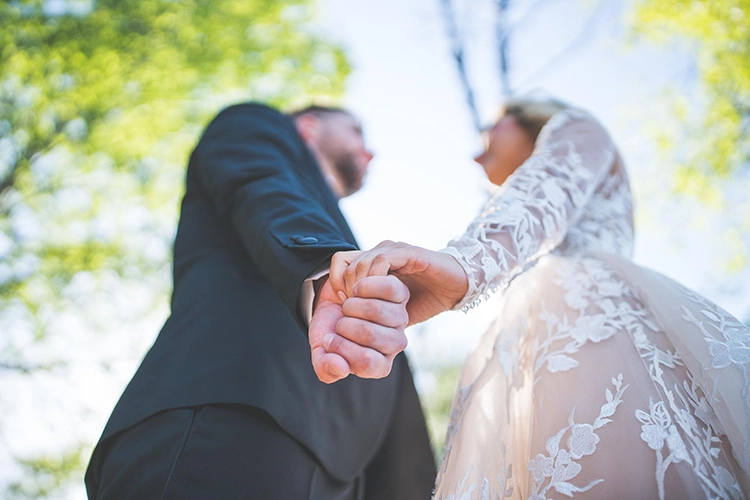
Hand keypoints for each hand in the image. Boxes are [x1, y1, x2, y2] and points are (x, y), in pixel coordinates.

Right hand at [308, 275, 409, 383]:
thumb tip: (340, 367)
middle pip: (368, 333)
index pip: (366, 362)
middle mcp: (395, 344)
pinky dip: (363, 287)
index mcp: (379, 365)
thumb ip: (324, 367)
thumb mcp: (320, 351)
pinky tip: (356, 292)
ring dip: (351, 305)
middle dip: (343, 325)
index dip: (341, 348)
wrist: (335, 301)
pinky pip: (387, 289)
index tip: (328, 340)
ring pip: (375, 309)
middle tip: (339, 323)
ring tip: (346, 308)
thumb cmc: (330, 330)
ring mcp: (400, 319)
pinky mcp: (401, 294)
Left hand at [329, 241, 467, 324]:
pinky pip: (383, 261)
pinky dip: (376, 279)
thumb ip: (370, 311)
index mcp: (374, 261)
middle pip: (348, 264)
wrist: (455, 289)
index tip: (343, 305)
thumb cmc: (424, 300)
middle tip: (354, 309)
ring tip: (366, 306)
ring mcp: (395, 250)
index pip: (339, 261)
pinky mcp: (409, 253)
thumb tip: (347, 327)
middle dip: (347, 289)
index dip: (336, 282)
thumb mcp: (390, 310)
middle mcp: (382, 251)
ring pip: (363, 263)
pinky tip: (380, 297)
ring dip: (360, 287)